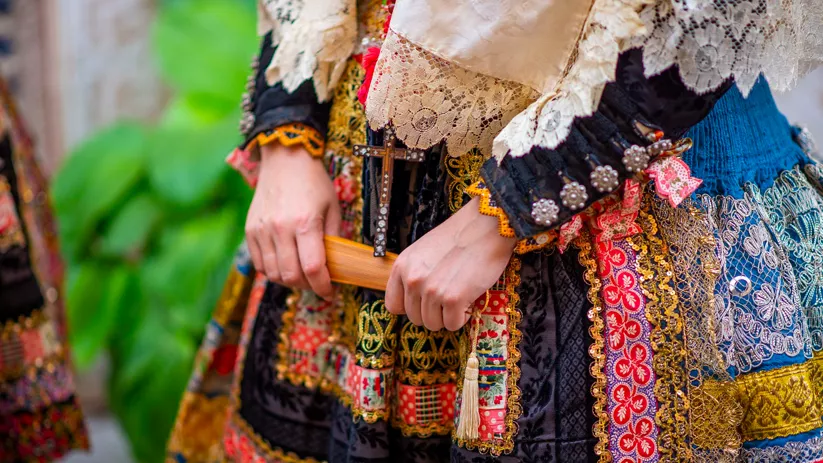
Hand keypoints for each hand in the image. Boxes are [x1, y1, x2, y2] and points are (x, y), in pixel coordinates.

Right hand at [245, 142, 340, 299]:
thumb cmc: (314, 182)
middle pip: (291, 276)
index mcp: (305, 223)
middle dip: (307, 286)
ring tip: (301, 274)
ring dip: (289, 280)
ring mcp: (262, 230)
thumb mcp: (332, 208)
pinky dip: (272, 271)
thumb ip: (333, 239)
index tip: (330, 291)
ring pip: (273, 274)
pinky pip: (259, 263)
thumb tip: (335, 267)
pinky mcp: (250, 230)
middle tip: (316, 282)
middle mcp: (280, 229)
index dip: (323, 286)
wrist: (285, 159)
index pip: (313, 268)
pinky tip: (285, 264)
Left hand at [385, 197, 515, 330]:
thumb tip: (414, 299)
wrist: (487, 226)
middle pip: (415, 318)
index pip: (394, 305)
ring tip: (460, 294)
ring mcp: (432, 291)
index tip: (425, 303)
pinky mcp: (453, 299)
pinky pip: (453, 324)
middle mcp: (412, 280)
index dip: (412, 307)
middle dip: (434, 311)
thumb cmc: (460, 236)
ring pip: (433, 324)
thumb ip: (414, 273)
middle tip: (449, 295)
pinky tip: (469, 299)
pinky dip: (463, 316)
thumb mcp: (424, 251)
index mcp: (402, 266)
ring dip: (449, 315)